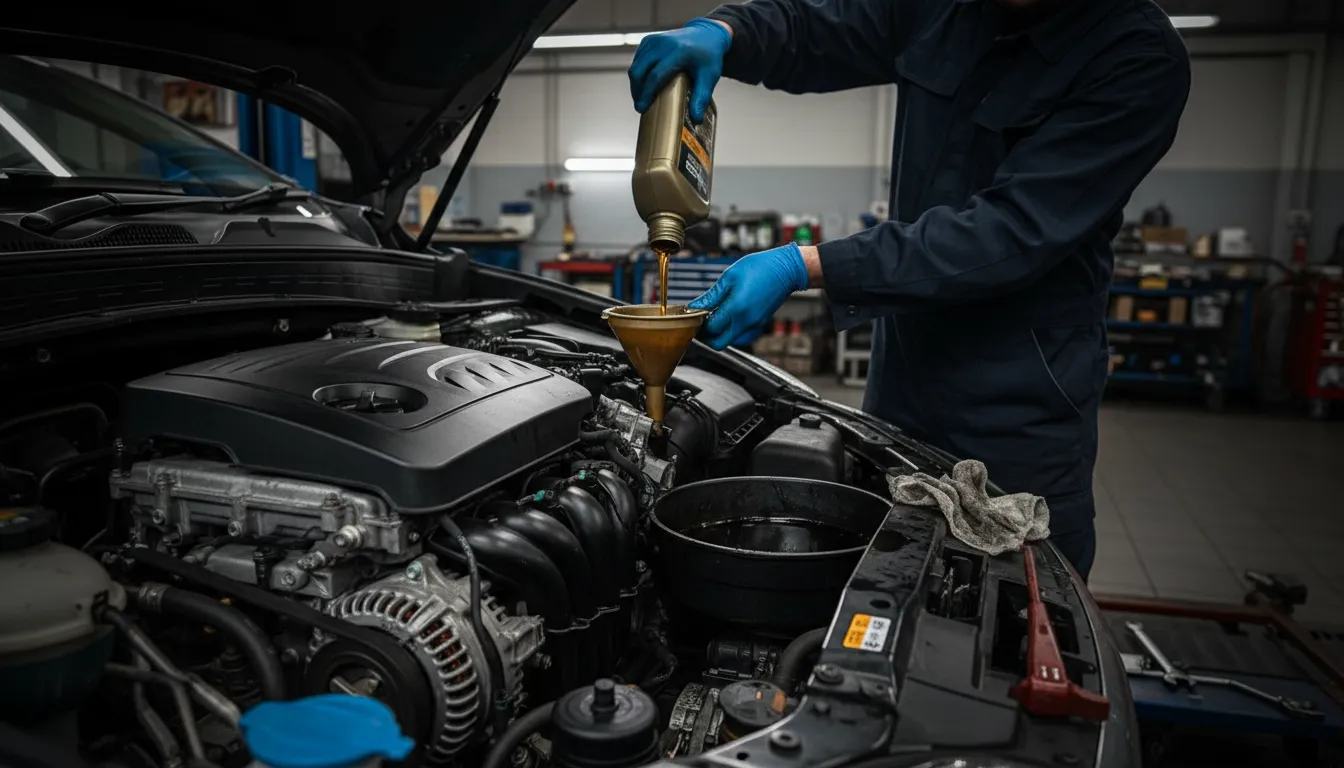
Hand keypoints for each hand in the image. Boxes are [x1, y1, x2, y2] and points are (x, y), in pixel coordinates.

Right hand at [629, 18, 732, 120]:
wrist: (706, 34)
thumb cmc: (708, 56)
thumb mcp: (709, 77)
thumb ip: (701, 97)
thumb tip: (696, 119)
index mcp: (678, 52)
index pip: (655, 75)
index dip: (646, 93)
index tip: (642, 108)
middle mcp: (663, 44)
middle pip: (640, 71)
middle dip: (637, 91)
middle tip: (641, 107)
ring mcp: (654, 40)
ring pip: (635, 66)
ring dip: (636, 84)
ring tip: (642, 98)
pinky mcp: (649, 40)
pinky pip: (637, 60)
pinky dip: (638, 74)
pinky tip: (644, 85)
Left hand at [689, 243, 808, 349]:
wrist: (787, 269)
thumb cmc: (760, 267)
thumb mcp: (730, 277)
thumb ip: (711, 296)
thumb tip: (695, 306)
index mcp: (737, 309)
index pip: (710, 329)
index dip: (698, 324)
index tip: (694, 314)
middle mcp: (746, 322)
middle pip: (719, 344)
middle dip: (706, 336)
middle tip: (701, 322)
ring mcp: (754, 325)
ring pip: (729, 339)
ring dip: (718, 332)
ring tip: (714, 313)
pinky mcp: (759, 323)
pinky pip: (739, 333)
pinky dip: (730, 328)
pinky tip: (727, 312)